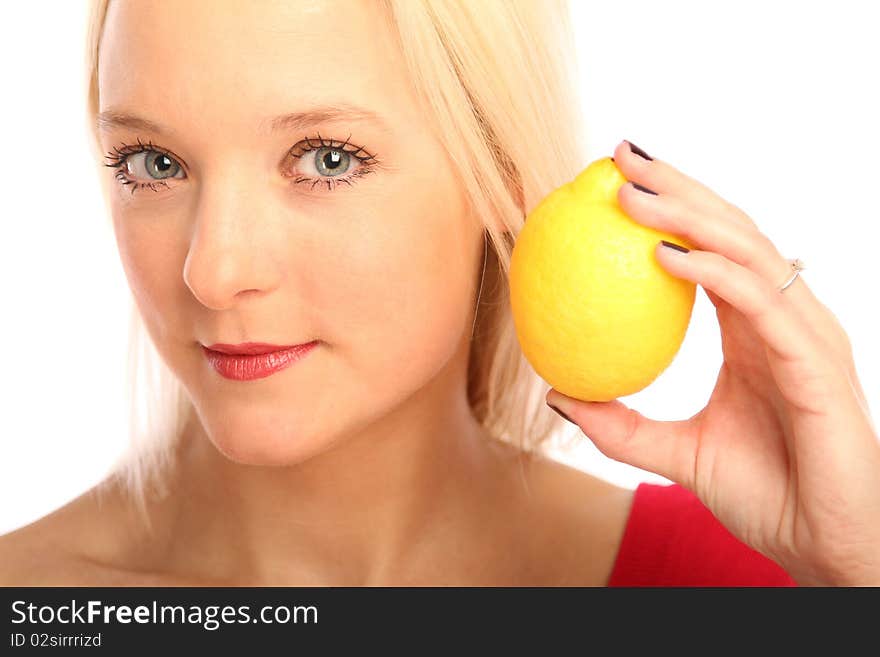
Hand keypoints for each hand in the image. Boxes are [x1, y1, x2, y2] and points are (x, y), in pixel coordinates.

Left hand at [545, 139, 879, 585]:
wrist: (822, 546)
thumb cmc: (764, 494)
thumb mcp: (674, 454)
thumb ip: (620, 424)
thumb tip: (558, 393)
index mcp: (755, 329)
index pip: (712, 250)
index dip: (671, 209)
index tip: (616, 182)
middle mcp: (783, 318)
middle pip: (730, 230)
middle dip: (677, 186)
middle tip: (620, 156)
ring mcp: (804, 333)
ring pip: (746, 250)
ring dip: (686, 214)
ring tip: (630, 191)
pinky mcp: (816, 360)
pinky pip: (759, 300)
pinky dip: (713, 271)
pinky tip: (663, 255)